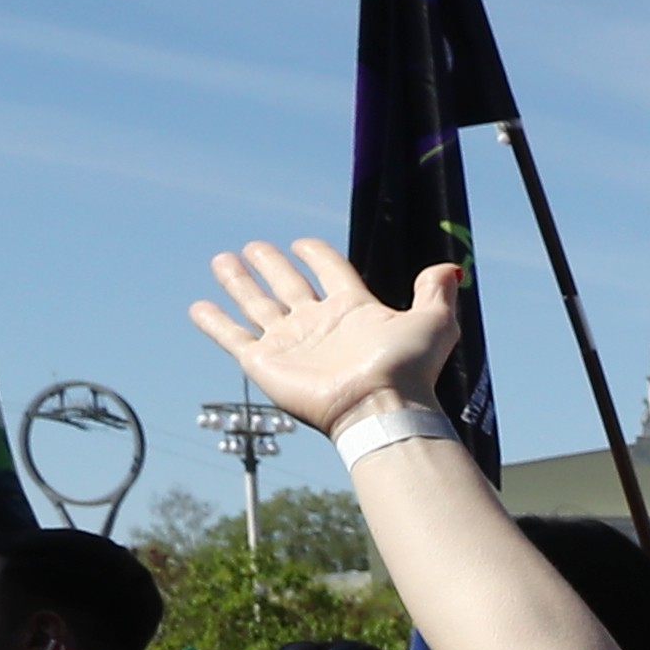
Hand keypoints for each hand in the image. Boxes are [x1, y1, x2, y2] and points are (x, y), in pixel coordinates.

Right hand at [190, 237, 467, 440]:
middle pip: (288, 286)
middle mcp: (318, 324)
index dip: (318, 256)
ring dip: (239, 283)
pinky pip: (233, 338)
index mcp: (353, 310)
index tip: (303, 243)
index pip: (331, 273)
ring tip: (222, 259)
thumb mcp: (434, 323)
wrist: (379, 406)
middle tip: (254, 247)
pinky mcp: (265, 363)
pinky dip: (214, 323)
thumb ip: (436, 292)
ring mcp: (290, 343)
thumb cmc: (407, 368)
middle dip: (271, 265)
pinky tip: (199, 307)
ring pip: (257, 305)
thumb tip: (450, 268)